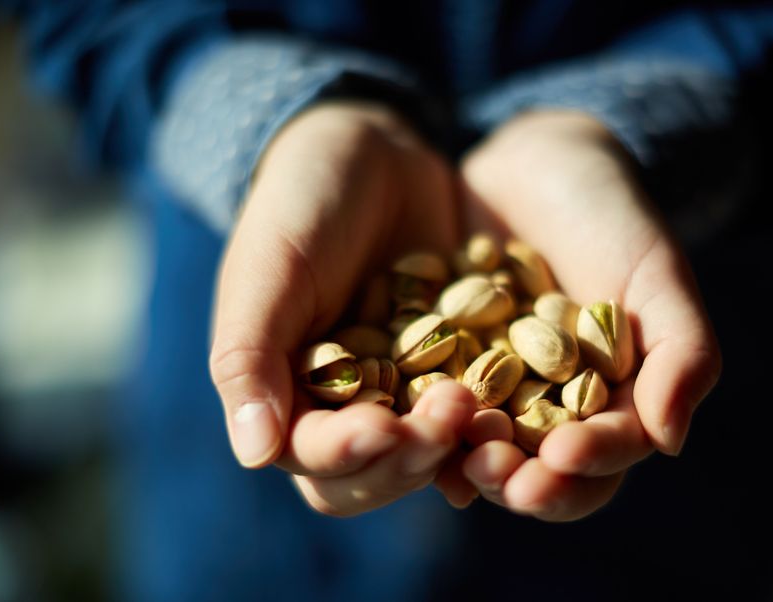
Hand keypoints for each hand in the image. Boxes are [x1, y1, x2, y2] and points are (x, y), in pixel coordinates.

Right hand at [209, 101, 476, 515]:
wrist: (370, 152)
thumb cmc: (300, 204)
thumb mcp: (268, 270)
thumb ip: (249, 358)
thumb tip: (254, 454)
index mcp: (290, 397)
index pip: (314, 457)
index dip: (347, 454)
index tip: (382, 429)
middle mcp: (349, 409)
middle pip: (378, 472)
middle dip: (411, 458)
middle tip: (449, 417)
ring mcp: (409, 391)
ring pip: (434, 452)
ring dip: (460, 445)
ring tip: (486, 412)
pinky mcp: (460, 367)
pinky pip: (483, 407)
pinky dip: (500, 414)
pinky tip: (523, 410)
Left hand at [441, 110, 721, 520]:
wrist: (538, 162)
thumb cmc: (612, 217)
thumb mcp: (655, 275)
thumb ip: (681, 353)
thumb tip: (670, 442)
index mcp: (607, 406)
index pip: (604, 456)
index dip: (588, 465)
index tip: (565, 455)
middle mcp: (543, 413)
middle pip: (536, 471)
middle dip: (520, 481)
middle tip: (496, 477)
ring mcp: (485, 393)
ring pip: (475, 447)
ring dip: (462, 461)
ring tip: (451, 457)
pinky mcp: (431, 365)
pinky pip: (419, 402)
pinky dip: (414, 417)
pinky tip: (399, 422)